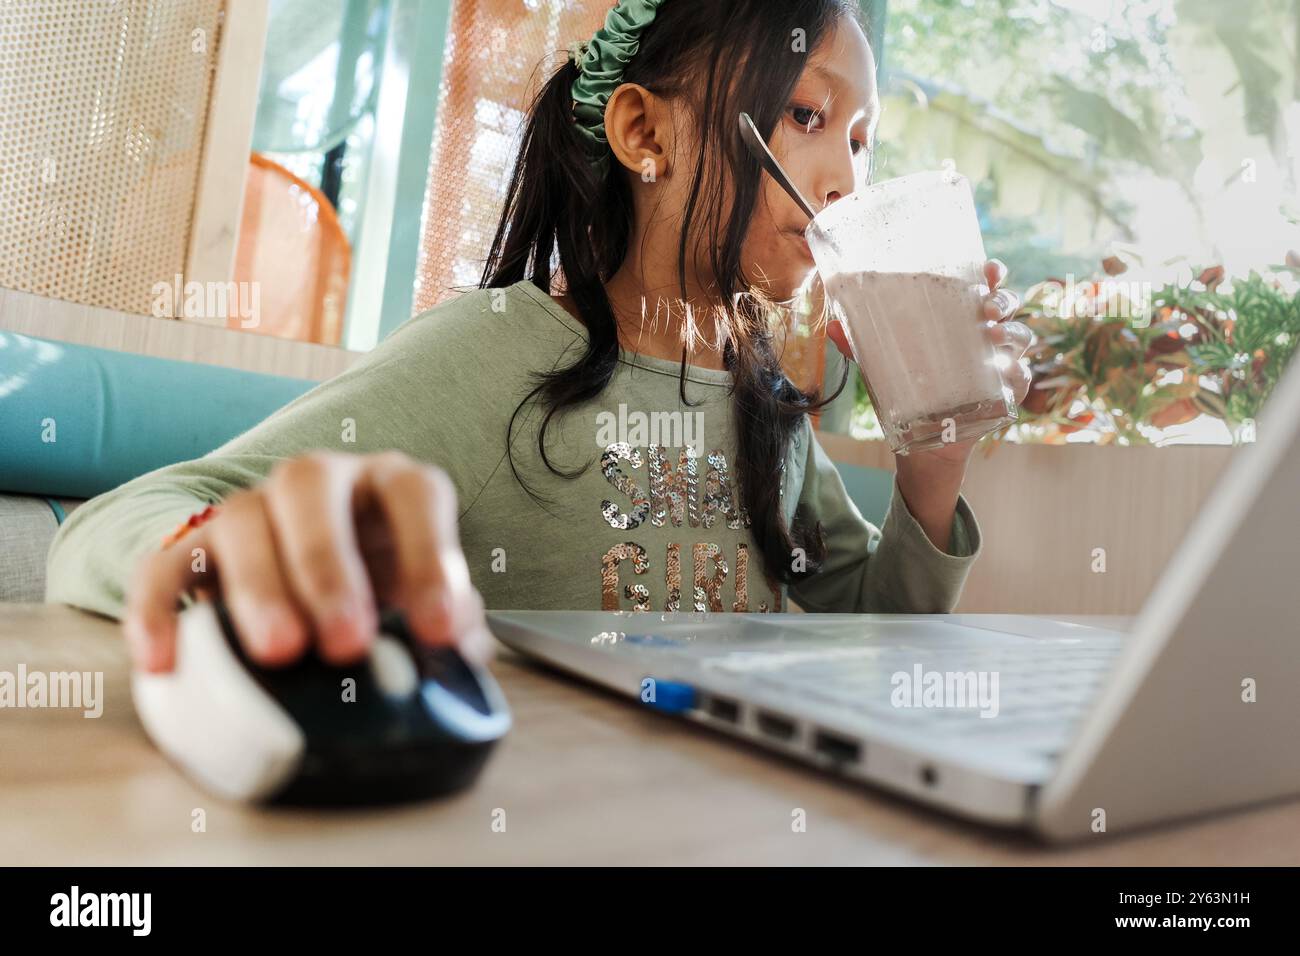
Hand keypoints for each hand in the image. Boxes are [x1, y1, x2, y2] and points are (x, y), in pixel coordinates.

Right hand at [123, 451, 491, 673]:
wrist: (318, 602)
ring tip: (279, 654)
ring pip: (239, 516)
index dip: (429, 555)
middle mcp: (321, 481)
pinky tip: (165, 660)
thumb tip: (453, 650)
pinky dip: (159, 609)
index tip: (437, 629)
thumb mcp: (425, 609)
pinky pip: (163, 564)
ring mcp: (253, 507)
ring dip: (259, 586)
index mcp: (390, 487)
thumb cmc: (387, 600)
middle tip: (345, 644)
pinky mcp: (195, 547)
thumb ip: (448, 626)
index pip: (414, 493)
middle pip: (309, 485)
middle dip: (328, 565)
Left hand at [825, 258, 1032, 466]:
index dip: (992, 273)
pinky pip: (1022, 377)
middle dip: (1003, 300)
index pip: (984, 286)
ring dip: (1012, 332)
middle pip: (1008, 305)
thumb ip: (860, 346)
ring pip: (1021, 337)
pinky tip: (1004, 372)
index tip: (987, 269)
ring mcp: (1002, 362)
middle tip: (985, 308)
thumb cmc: (909, 390)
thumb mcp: (882, 366)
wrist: (925, 442)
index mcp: (961, 318)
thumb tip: (831, 326)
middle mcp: (987, 335)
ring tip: (992, 337)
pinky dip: (1017, 372)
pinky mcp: (1008, 393)